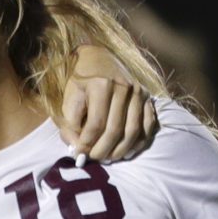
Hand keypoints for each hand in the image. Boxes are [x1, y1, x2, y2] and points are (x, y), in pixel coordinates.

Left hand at [59, 44, 158, 162]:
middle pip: (115, 130)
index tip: (79, 155)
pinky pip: (148, 125)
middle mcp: (124, 88)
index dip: (87, 144)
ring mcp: (139, 93)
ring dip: (121, 151)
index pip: (96, 124)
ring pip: (133, 131)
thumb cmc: (80, 81)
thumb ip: (70, 124)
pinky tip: (128, 152)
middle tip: (93, 160)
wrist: (98, 57)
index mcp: (102, 85)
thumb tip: (77, 149)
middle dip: (103, 151)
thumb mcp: (69, 98)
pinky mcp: (147, 98)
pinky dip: (139, 142)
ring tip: (108, 159)